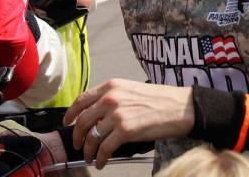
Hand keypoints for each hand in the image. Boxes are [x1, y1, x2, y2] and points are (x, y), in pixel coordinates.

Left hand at [63, 79, 193, 168]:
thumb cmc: (161, 99)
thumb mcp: (131, 91)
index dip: (71, 113)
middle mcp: (111, 98)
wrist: (181, 107)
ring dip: (88, 150)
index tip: (67, 122)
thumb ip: (113, 99)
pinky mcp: (126, 131)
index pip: (82, 99)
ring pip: (91, 136)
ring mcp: (117, 114)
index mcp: (111, 86)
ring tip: (90, 157)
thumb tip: (98, 117)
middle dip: (77, 136)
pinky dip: (100, 158)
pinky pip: (105, 148)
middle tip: (78, 145)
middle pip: (82, 120)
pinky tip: (102, 162)